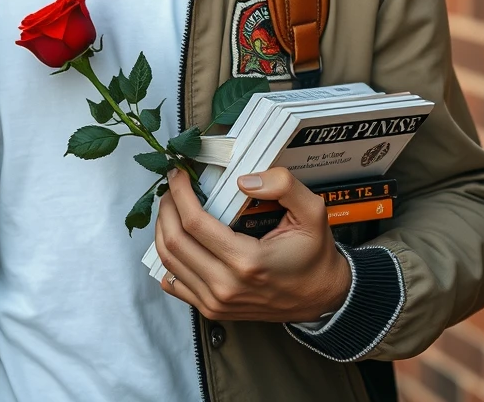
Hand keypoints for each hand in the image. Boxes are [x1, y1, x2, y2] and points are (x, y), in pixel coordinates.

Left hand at [155, 168, 351, 322]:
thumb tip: (245, 180)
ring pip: (168, 261)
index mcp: (246, 261)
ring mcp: (215, 302)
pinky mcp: (211, 309)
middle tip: (172, 187)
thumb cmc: (313, 254)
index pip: (194, 223)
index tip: (178, 174)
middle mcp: (225, 285)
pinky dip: (166, 257)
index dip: (180, 193)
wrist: (321, 298)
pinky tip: (175, 236)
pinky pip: (173, 283)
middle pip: (174, 241)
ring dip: (162, 228)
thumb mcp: (312, 212)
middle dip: (166, 207)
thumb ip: (285, 186)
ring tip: (171, 206)